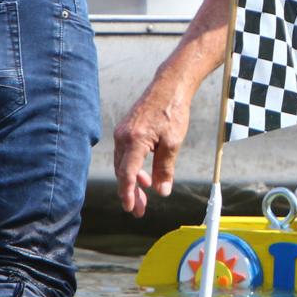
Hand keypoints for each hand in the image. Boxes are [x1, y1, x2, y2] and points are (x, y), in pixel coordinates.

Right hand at [113, 65, 195, 217]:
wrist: (169, 86)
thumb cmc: (173, 111)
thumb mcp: (173, 143)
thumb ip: (165, 168)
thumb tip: (161, 191)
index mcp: (135, 140)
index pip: (127, 174)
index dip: (128, 193)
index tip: (131, 208)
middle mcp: (123, 136)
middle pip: (123, 172)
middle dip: (131, 192)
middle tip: (139, 210)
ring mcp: (122, 132)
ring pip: (123, 164)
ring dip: (132, 181)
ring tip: (145, 194)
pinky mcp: (125, 130)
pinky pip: (126, 154)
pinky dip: (133, 167)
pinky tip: (145, 175)